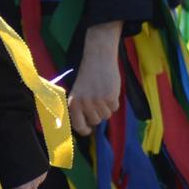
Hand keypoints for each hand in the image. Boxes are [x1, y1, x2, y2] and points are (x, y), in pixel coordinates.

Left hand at [68, 22, 123, 136]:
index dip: (85, 130)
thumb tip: (88, 126)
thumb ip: (81, 108)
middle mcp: (84, 104)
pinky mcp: (110, 97)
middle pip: (96, 121)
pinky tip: (110, 90)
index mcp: (73, 103)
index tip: (89, 130)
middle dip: (98, 114)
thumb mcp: (79, 92)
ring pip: (106, 116)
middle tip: (98, 101)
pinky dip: (114, 102)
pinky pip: (115, 108)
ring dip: (107, 108)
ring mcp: (97, 101)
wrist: (98, 59)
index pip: (78, 126)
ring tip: (103, 94)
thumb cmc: (88, 75)